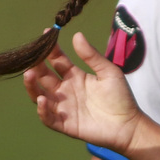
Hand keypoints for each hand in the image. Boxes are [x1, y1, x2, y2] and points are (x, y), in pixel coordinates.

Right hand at [23, 35, 142, 149]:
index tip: (46, 35)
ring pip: (40, 95)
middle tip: (32, 57)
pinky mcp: (65, 124)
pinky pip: (48, 118)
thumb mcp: (108, 72)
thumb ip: (92, 56)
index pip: (57, 60)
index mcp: (75, 76)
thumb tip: (77, 35)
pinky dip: (42, 110)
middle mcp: (65, 91)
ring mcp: (64, 107)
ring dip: (32, 86)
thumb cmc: (120, 97)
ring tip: (30, 74)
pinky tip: (42, 99)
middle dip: (36, 66)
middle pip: (44, 77)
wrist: (129, 125)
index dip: (50, 49)